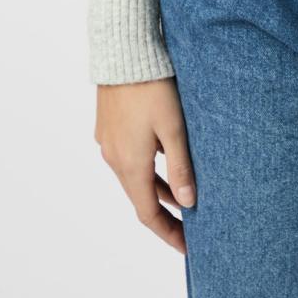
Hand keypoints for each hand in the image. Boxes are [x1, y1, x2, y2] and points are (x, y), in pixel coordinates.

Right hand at [94, 77, 195, 252]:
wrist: (122, 51)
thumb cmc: (152, 85)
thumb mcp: (174, 127)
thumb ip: (180, 166)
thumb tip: (188, 202)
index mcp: (130, 164)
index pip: (148, 213)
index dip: (168, 232)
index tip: (187, 246)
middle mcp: (114, 157)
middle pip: (139, 197)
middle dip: (164, 214)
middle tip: (189, 225)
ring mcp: (108, 141)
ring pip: (133, 176)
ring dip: (156, 189)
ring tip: (182, 197)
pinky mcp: (107, 125)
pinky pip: (127, 157)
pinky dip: (145, 168)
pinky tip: (162, 158)